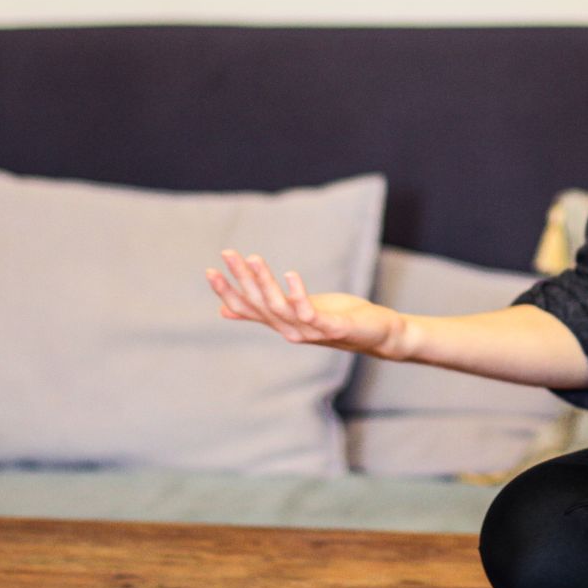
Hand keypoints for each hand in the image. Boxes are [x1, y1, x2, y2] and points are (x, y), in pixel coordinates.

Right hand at [205, 249, 407, 358]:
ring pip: (279, 306)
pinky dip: (298, 294)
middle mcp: (289, 330)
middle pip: (259, 304)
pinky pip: (309, 313)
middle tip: (228, 253)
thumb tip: (224, 311)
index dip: (227, 292)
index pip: (246, 309)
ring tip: (253, 257)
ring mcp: (310, 331)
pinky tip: (291, 274)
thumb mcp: (295, 312)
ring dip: (265, 281)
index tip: (210, 271)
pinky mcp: (331, 327)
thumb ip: (264, 310)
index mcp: (281, 323)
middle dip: (242, 278)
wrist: (377, 334)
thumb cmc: (335, 319)